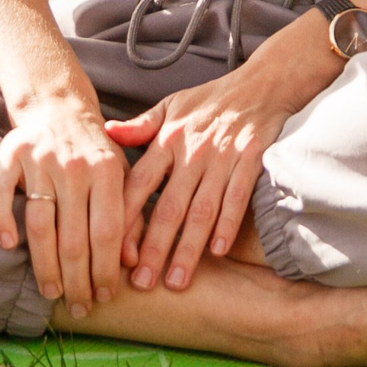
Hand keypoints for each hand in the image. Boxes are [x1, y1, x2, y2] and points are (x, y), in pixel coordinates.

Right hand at [0, 90, 132, 316]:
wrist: (60, 107)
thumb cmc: (96, 151)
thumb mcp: (123, 175)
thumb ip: (131, 215)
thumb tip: (129, 262)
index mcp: (108, 170)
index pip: (107, 231)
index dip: (105, 269)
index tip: (104, 297)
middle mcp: (74, 166)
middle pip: (74, 237)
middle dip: (77, 280)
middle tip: (78, 308)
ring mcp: (40, 160)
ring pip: (40, 226)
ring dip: (45, 266)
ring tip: (52, 293)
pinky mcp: (9, 155)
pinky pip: (1, 194)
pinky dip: (2, 221)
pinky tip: (9, 247)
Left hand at [107, 17, 343, 291]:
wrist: (261, 83)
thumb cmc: (210, 100)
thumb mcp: (170, 107)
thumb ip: (139, 126)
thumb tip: (105, 132)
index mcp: (167, 139)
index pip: (139, 185)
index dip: (126, 220)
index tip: (115, 254)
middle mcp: (191, 150)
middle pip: (169, 206)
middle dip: (154, 248)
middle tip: (142, 284)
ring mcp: (222, 156)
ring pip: (202, 209)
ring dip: (189, 248)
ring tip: (177, 281)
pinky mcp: (251, 158)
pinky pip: (237, 197)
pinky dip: (228, 224)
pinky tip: (218, 252)